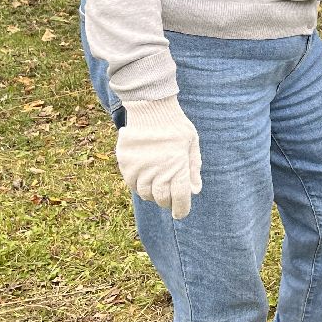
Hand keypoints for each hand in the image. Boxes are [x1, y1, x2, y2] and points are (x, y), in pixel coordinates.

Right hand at [117, 97, 201, 219]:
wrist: (151, 108)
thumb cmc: (176, 125)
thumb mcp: (192, 145)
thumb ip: (194, 168)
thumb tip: (194, 190)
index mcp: (178, 168)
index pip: (180, 198)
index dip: (181, 210)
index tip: (180, 214)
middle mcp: (158, 171)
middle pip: (161, 199)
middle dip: (167, 201)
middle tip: (169, 197)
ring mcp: (140, 169)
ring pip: (145, 193)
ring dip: (152, 194)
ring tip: (157, 186)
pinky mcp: (127, 164)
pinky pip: (131, 184)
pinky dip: (139, 185)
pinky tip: (145, 179)